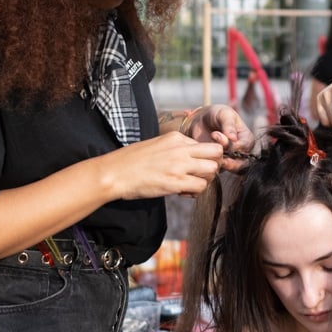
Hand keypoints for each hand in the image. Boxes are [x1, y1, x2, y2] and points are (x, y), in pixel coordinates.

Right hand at [105, 131, 223, 199]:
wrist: (114, 173)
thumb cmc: (130, 161)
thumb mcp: (155, 145)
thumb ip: (174, 149)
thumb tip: (187, 159)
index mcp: (175, 137)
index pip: (205, 145)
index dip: (204, 158)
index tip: (194, 167)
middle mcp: (181, 148)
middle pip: (216, 153)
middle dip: (213, 166)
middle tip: (201, 176)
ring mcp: (179, 165)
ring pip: (212, 170)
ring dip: (205, 179)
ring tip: (191, 185)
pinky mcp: (176, 182)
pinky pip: (201, 186)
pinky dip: (196, 192)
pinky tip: (183, 193)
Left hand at [185, 104, 254, 170]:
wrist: (201, 120)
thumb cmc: (217, 115)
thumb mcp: (224, 114)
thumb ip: (229, 125)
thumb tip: (233, 138)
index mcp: (247, 139)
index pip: (245, 148)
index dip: (232, 144)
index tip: (215, 135)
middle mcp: (242, 152)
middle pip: (240, 163)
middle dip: (226, 156)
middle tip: (212, 147)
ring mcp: (231, 159)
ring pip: (229, 168)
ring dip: (218, 160)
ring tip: (207, 149)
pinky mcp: (219, 164)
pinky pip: (218, 169)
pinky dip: (211, 164)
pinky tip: (203, 154)